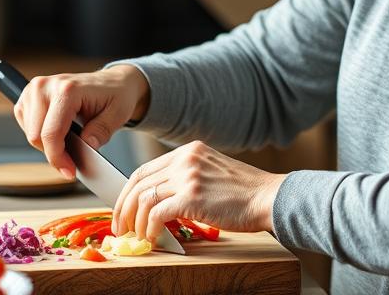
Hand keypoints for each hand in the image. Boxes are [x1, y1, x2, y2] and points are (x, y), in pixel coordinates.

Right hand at [13, 64, 149, 178]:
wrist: (112, 82)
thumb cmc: (115, 95)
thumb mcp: (118, 114)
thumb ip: (102, 130)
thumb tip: (88, 145)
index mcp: (68, 89)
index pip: (51, 133)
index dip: (58, 158)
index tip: (69, 172)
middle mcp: (46, 86)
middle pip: (35, 136)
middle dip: (53, 154)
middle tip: (71, 163)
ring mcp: (35, 88)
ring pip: (30, 133)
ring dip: (46, 145)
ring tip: (68, 143)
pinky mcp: (29, 94)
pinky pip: (26, 125)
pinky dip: (39, 135)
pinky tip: (56, 132)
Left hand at [111, 140, 286, 243]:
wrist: (269, 197)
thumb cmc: (245, 192)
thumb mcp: (212, 171)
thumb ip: (187, 177)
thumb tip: (159, 200)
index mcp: (188, 150)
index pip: (144, 169)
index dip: (128, 192)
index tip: (123, 210)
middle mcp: (185, 159)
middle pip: (138, 181)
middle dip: (124, 207)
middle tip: (120, 227)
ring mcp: (188, 176)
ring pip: (144, 198)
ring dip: (136, 221)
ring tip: (137, 236)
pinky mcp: (192, 197)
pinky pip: (157, 213)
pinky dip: (150, 228)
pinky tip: (154, 237)